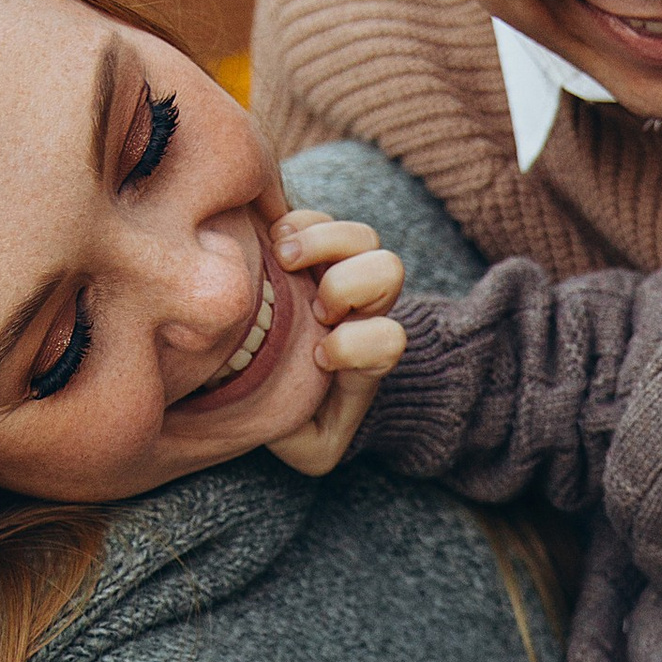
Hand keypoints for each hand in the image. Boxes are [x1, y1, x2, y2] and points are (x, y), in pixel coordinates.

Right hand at [262, 204, 407, 474]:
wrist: (288, 387)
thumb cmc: (300, 418)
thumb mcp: (314, 444)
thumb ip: (316, 444)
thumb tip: (297, 423)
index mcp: (370, 353)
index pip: (390, 338)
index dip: (357, 346)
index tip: (321, 359)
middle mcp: (364, 309)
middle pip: (389, 271)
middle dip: (348, 287)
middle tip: (314, 307)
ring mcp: (338, 272)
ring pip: (362, 237)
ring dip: (323, 244)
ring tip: (285, 260)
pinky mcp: (308, 247)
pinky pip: (314, 217)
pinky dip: (295, 224)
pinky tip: (271, 245)